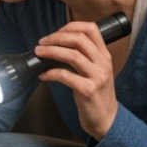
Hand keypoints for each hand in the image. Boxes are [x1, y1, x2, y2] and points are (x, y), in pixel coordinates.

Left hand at [35, 21, 118, 139]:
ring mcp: (97, 77)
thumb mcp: (97, 71)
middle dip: (57, 38)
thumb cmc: (98, 95)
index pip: (91, 29)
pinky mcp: (88, 90)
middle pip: (79, 39)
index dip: (71, 26)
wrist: (107, 119)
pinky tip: (43, 75)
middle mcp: (103, 63)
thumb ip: (85, 58)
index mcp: (105, 55)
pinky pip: (65, 76)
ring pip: (72, 55)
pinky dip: (50, 73)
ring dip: (51, 52)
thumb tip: (58, 46)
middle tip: (42, 42)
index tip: (56, 33)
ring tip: (39, 53)